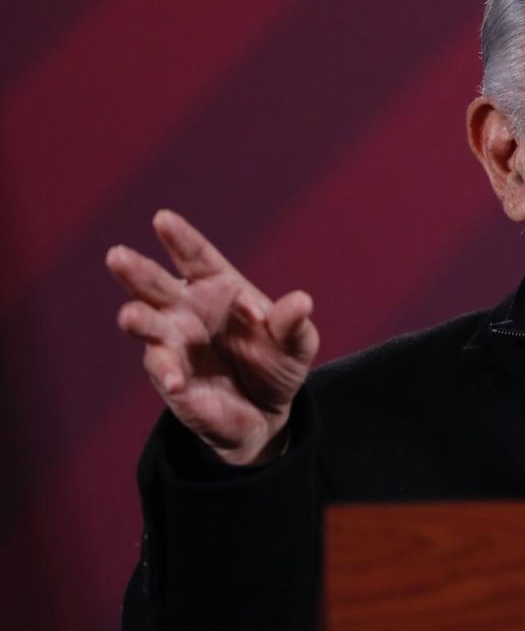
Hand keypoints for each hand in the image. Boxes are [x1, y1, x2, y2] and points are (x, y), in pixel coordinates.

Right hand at [106, 210, 319, 464]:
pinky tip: (178, 381)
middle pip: (157, 284)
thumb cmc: (277, 362)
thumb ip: (293, 323)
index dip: (180, 239)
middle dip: (137, 271)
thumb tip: (302, 301)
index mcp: (218, 287)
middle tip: (118, 255)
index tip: (162, 218)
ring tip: (130, 316)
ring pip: (146, 324)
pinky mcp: (170, 377)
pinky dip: (169, 373)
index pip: (196, 258)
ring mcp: (174, 342)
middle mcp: (187, 309)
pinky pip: (164, 370)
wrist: (266, 411)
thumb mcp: (296, 344)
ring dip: (138, 319)